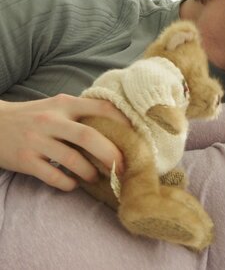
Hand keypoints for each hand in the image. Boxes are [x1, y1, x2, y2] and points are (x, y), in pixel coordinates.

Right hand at [0, 95, 128, 190]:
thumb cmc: (34, 116)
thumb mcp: (57, 106)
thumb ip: (82, 111)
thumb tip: (119, 125)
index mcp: (65, 104)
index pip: (101, 108)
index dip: (123, 122)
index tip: (136, 136)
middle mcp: (52, 120)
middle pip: (89, 137)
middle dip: (111, 154)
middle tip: (123, 167)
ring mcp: (37, 141)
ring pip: (73, 160)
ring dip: (90, 172)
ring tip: (98, 177)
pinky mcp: (25, 160)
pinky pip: (53, 176)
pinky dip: (68, 183)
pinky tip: (73, 184)